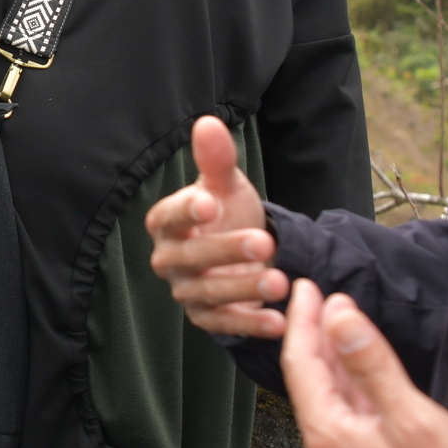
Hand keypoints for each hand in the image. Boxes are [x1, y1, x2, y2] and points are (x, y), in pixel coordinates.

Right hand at [147, 114, 287, 337]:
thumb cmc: (228, 214)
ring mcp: (186, 291)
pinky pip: (225, 324)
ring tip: (280, 282)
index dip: (188, 211)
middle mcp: (169, 259)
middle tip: (263, 244)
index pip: (170, 216)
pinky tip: (279, 321)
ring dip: (244, 289)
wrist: (244, 252)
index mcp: (166, 223)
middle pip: (191, 258)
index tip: (211, 203)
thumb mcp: (227, 186)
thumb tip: (208, 122)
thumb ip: (216, 159)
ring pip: (210, 293)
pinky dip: (251, 324)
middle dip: (226, 251)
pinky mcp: (206, 318)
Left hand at [282, 279, 447, 447]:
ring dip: (329, 355)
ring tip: (333, 318)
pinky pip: (346, 413)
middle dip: (311, 333)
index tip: (305, 285)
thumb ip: (371, 363)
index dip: (302, 320)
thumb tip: (338, 315)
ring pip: (328, 396)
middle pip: (308, 379)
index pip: (300, 363)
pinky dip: (347, 381)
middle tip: (315, 294)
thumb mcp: (412, 415)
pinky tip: (357, 366)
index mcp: (328, 435)